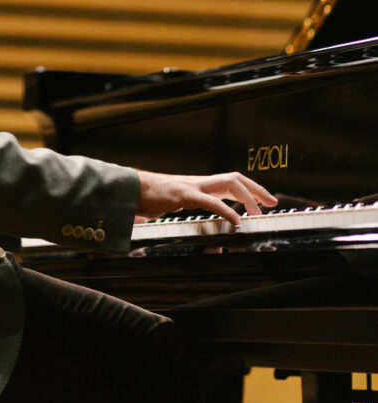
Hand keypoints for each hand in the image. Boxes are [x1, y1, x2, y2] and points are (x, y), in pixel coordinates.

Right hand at [136, 170, 276, 226]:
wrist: (130, 190)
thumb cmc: (150, 198)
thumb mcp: (175, 204)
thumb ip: (187, 209)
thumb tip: (196, 224)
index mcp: (200, 184)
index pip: (232, 181)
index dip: (251, 188)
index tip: (266, 200)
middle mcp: (200, 182)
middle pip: (235, 178)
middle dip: (257, 189)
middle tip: (272, 203)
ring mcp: (193, 186)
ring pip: (228, 183)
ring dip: (247, 197)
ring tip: (257, 214)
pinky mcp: (184, 195)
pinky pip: (211, 201)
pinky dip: (226, 211)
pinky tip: (236, 222)